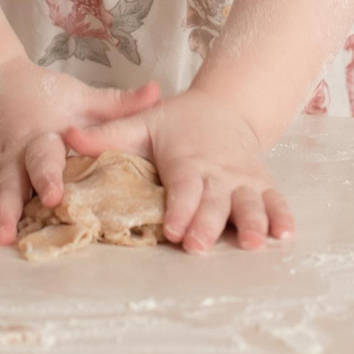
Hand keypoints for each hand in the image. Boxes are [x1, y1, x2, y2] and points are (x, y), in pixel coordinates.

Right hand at [0, 63, 159, 247]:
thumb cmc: (45, 94)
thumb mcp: (81, 96)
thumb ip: (118, 104)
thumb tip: (158, 91)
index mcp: (40, 136)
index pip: (45, 157)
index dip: (48, 176)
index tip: (54, 195)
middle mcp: (12, 153)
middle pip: (7, 184)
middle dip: (3, 210)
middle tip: (2, 236)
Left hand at [64, 90, 291, 252]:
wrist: (225, 108)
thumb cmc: (178, 122)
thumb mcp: (142, 124)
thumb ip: (107, 135)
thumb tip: (68, 137)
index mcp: (188, 161)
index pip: (183, 188)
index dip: (178, 208)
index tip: (170, 229)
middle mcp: (218, 173)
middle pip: (215, 201)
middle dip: (208, 223)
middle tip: (199, 245)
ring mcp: (243, 180)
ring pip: (249, 203)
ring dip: (252, 223)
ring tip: (253, 243)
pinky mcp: (261, 185)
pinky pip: (275, 201)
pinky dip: (282, 217)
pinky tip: (285, 235)